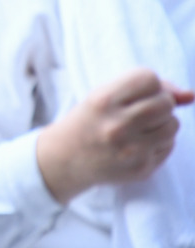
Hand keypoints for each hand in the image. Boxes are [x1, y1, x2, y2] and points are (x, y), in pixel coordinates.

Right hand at [36, 67, 193, 203]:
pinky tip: (138, 144)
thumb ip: (146, 90)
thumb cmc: (89, 120)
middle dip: (158, 103)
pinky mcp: (141, 169)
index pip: (149, 78)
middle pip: (165, 103)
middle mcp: (117, 125)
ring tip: (140, 128)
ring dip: (162, 123)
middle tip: (140, 111)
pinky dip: (159, 142)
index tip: (134, 93)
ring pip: (173, 125)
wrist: (65, 158)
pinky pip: (169, 146)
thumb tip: (190, 95)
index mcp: (103, 101)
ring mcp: (130, 150)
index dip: (147, 84)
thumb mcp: (105, 96)